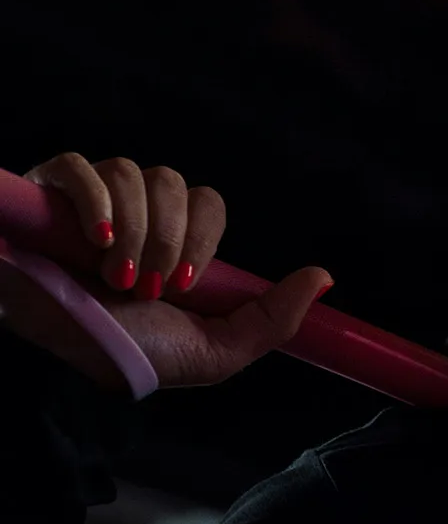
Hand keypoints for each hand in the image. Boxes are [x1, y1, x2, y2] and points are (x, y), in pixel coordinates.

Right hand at [0, 152, 331, 391]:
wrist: (68, 357)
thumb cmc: (136, 354)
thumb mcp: (216, 350)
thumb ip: (272, 318)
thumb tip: (324, 278)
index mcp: (176, 243)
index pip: (207, 203)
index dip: (201, 238)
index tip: (186, 285)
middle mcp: (138, 213)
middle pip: (172, 182)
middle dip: (167, 239)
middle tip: (147, 288)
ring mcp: (93, 200)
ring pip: (129, 172)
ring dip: (132, 231)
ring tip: (114, 278)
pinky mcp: (48, 192)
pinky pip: (78, 166)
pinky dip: (93, 202)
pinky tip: (96, 240)